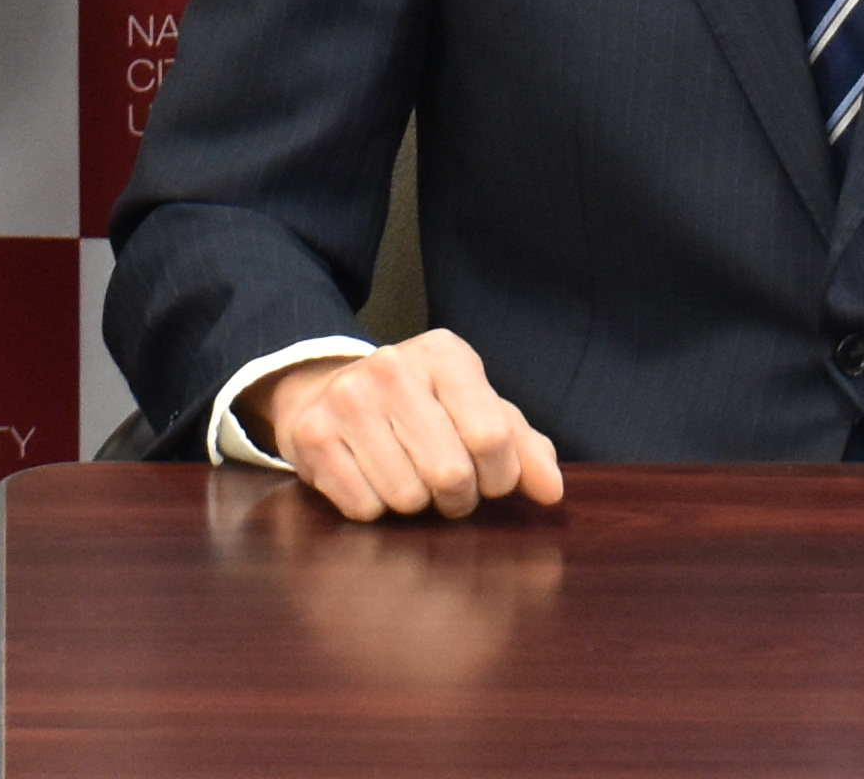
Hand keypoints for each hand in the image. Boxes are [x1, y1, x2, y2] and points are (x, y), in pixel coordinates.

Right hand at [250, 333, 565, 522]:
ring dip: (415, 504)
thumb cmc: (423, 410)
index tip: (489, 477)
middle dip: (457, 497)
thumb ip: (524, 448)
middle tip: (447, 485)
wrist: (330, 392)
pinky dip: (374, 508)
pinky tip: (370, 479)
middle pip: (451, 473)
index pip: (493, 437)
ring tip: (407, 477)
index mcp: (445, 354)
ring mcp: (347, 398)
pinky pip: (363, 508)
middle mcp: (392, 366)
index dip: (500, 477)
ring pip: (406, 497)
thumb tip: (552, 492)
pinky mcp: (311, 434)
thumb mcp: (477, 412)